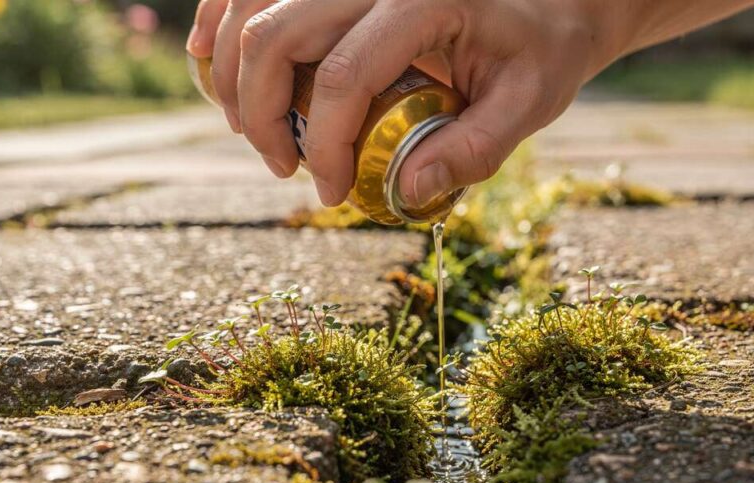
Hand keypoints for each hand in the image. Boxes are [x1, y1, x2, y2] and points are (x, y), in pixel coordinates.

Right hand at [188, 0, 615, 206]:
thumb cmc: (544, 46)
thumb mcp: (530, 102)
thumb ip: (473, 150)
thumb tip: (403, 192)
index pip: (345, 76)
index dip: (325, 144)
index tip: (330, 192)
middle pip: (278, 32)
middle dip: (262, 111)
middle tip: (281, 166)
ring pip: (254, 2)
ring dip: (234, 69)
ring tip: (248, 129)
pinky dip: (222, 18)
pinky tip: (209, 57)